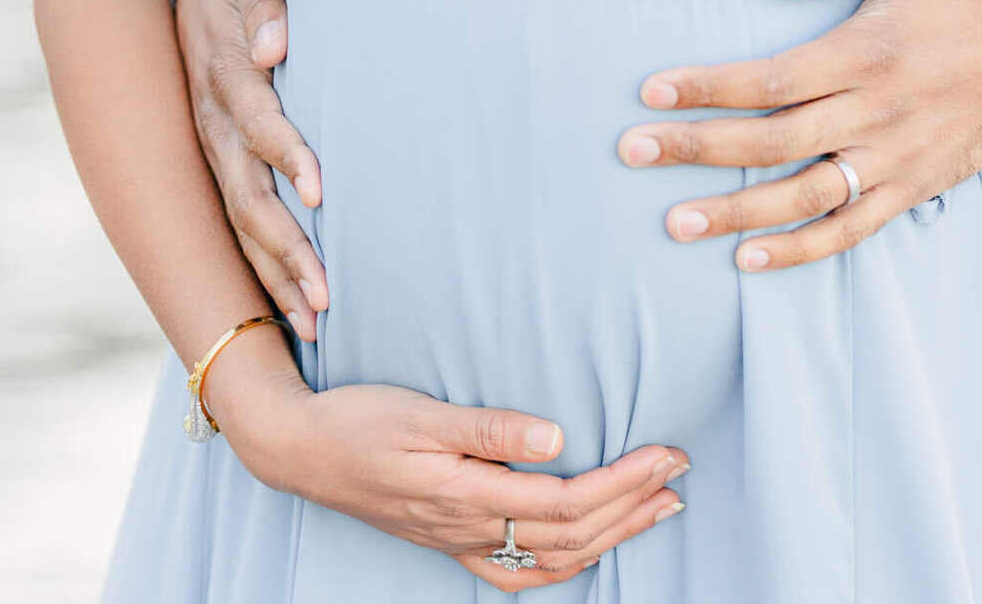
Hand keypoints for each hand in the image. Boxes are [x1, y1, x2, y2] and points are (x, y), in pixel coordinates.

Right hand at [174, 0, 328, 340]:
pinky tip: (290, 309)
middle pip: (249, 197)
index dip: (288, 156)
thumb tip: (276, 44)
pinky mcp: (221, 166)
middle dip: (286, 249)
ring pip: (242, 225)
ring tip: (316, 322)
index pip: (259, 124)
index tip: (320, 190)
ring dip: (276, 274)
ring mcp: (214, 152)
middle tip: (326, 296)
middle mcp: (216, 125)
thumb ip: (264, 0)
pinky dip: (262, 269)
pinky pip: (238, 225)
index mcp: (225, 76)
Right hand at [209, 337, 688, 590]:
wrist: (300, 449)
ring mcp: (458, 543)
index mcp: (466, 495)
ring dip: (611, 536)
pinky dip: (565, 563)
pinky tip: (590, 545)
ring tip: (657, 507)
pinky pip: (518, 571)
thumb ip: (491, 428)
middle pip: (570, 537)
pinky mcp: (449, 540)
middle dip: (633, 507)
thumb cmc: (359, 419)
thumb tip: (559, 438)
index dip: (624, 483)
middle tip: (681, 472)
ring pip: (551, 561)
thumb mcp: (423, 411)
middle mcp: (468, 530)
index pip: (567, 503)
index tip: (667, 453)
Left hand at [616, 0, 981, 271]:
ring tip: (675, 223)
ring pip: (804, 196)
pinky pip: (851, 229)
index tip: (652, 92)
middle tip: (632, 153)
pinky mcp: (913, 189)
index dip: (708, 87)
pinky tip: (750, 258)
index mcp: (866, 52)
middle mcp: (875, 112)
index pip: (771, 79)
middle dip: (698, 149)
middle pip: (772, 140)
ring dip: (736, 212)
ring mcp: (894, 158)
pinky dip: (800, 249)